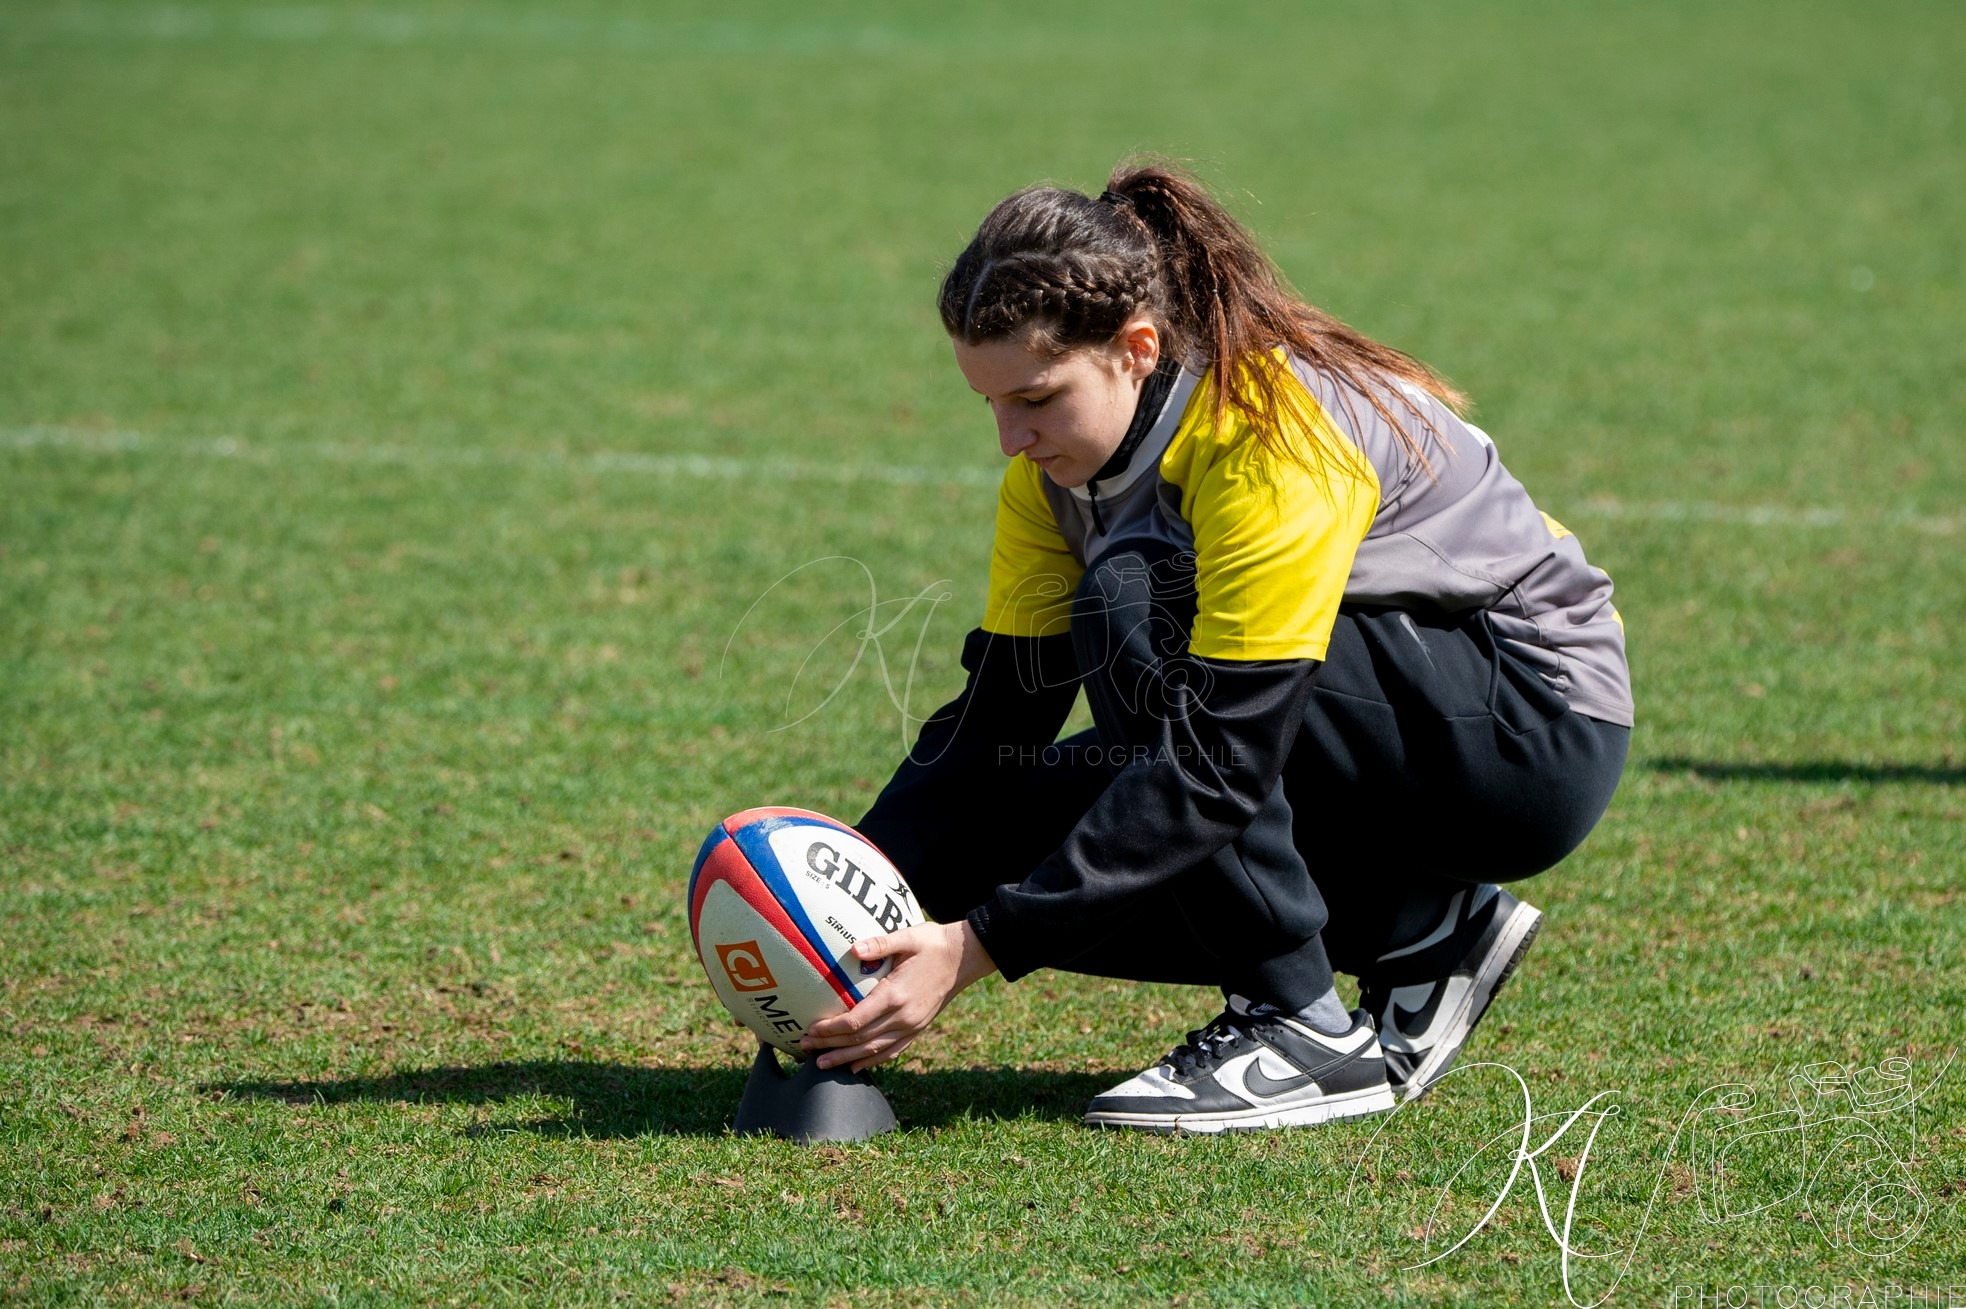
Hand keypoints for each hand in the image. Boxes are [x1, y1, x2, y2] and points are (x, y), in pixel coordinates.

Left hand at [799, 920, 996, 1073]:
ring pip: (874, 1050)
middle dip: (830, 1046)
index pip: (856, 1021)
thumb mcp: (908, 937)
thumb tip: (854, 949)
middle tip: (805, 1047)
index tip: (811, 1029)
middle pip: (860, 1040)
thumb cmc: (934, 943)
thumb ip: (880, 944)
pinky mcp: (918, 1028)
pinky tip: (856, 1066)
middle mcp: (903, 1017)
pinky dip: (872, 1060)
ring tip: (822, 1063)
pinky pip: (892, 1050)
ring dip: (846, 1058)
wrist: (964, 958)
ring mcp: (912, 1026)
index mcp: (896, 996)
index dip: (831, 1029)